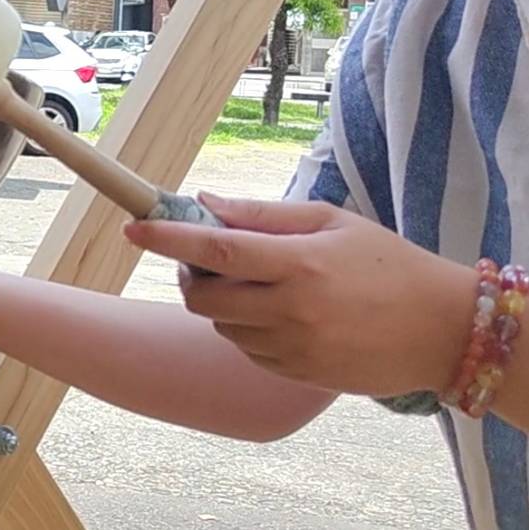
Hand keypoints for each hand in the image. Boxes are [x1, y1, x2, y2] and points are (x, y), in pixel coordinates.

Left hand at [123, 193, 476, 397]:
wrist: (442, 330)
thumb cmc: (386, 264)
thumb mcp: (331, 222)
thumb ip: (263, 214)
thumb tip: (205, 200)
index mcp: (299, 263)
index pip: (216, 247)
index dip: (168, 238)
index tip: (133, 228)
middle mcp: (291, 308)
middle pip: (204, 295)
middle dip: (192, 275)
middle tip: (207, 258)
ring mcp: (293, 346)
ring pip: (221, 324)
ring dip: (221, 303)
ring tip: (262, 285)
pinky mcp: (297, 374)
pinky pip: (246, 349)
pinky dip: (247, 330)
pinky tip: (282, 315)